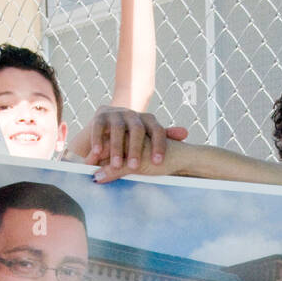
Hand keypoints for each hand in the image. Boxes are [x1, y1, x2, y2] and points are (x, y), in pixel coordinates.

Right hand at [73, 105, 188, 177]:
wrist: (111, 119)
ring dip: (117, 148)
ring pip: (118, 129)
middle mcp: (133, 114)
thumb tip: (185, 133)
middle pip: (137, 130)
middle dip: (136, 149)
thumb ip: (166, 135)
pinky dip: (97, 141)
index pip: (157, 131)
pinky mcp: (100, 116)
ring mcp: (116, 114)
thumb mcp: (149, 135)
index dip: (158, 145)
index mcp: (148, 120)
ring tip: (116, 166)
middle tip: (134, 167)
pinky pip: (99, 128)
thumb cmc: (134, 135)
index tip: (158, 162)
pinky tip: (96, 154)